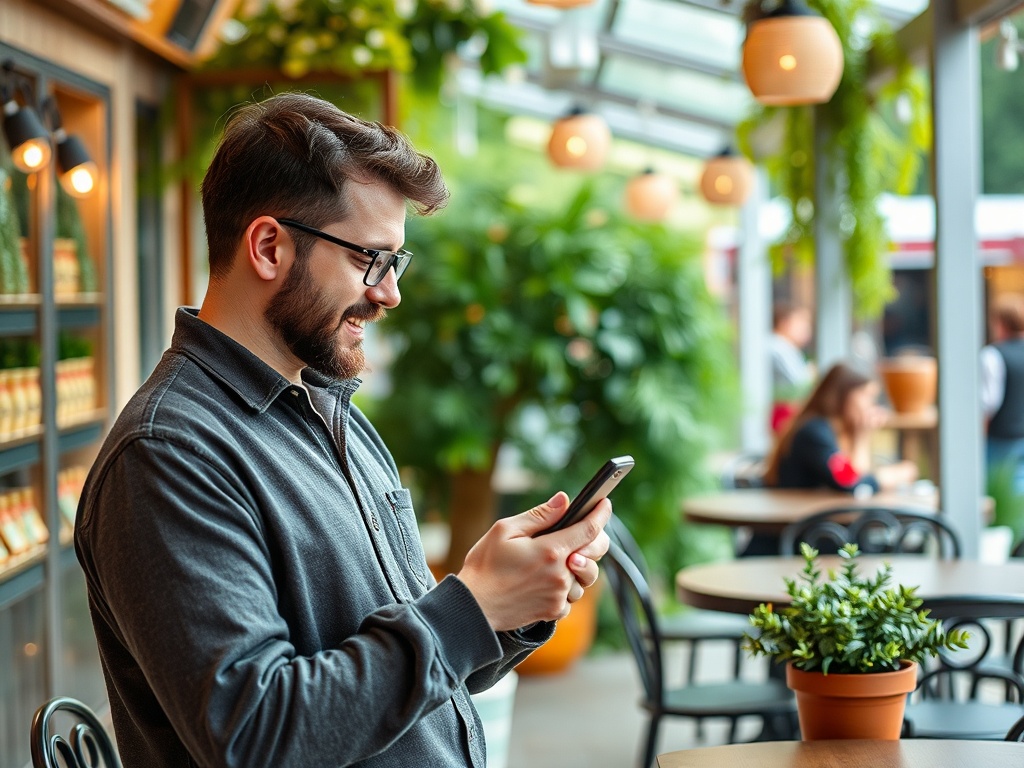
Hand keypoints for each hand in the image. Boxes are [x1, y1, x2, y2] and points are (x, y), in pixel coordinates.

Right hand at [457, 493, 611, 630]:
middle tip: (576, 535)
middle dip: (592, 542)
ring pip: (584, 578)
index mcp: (550, 550)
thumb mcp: (505, 530)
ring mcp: (558, 596)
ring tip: (553, 561)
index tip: (605, 503)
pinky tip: (543, 581)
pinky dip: (563, 587)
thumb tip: (564, 501)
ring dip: (576, 568)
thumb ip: (539, 515)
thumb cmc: (484, 565)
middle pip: (594, 555)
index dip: (601, 514)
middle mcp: (560, 575)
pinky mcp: (553, 611)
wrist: (472, 607)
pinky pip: (570, 596)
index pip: (589, 529)